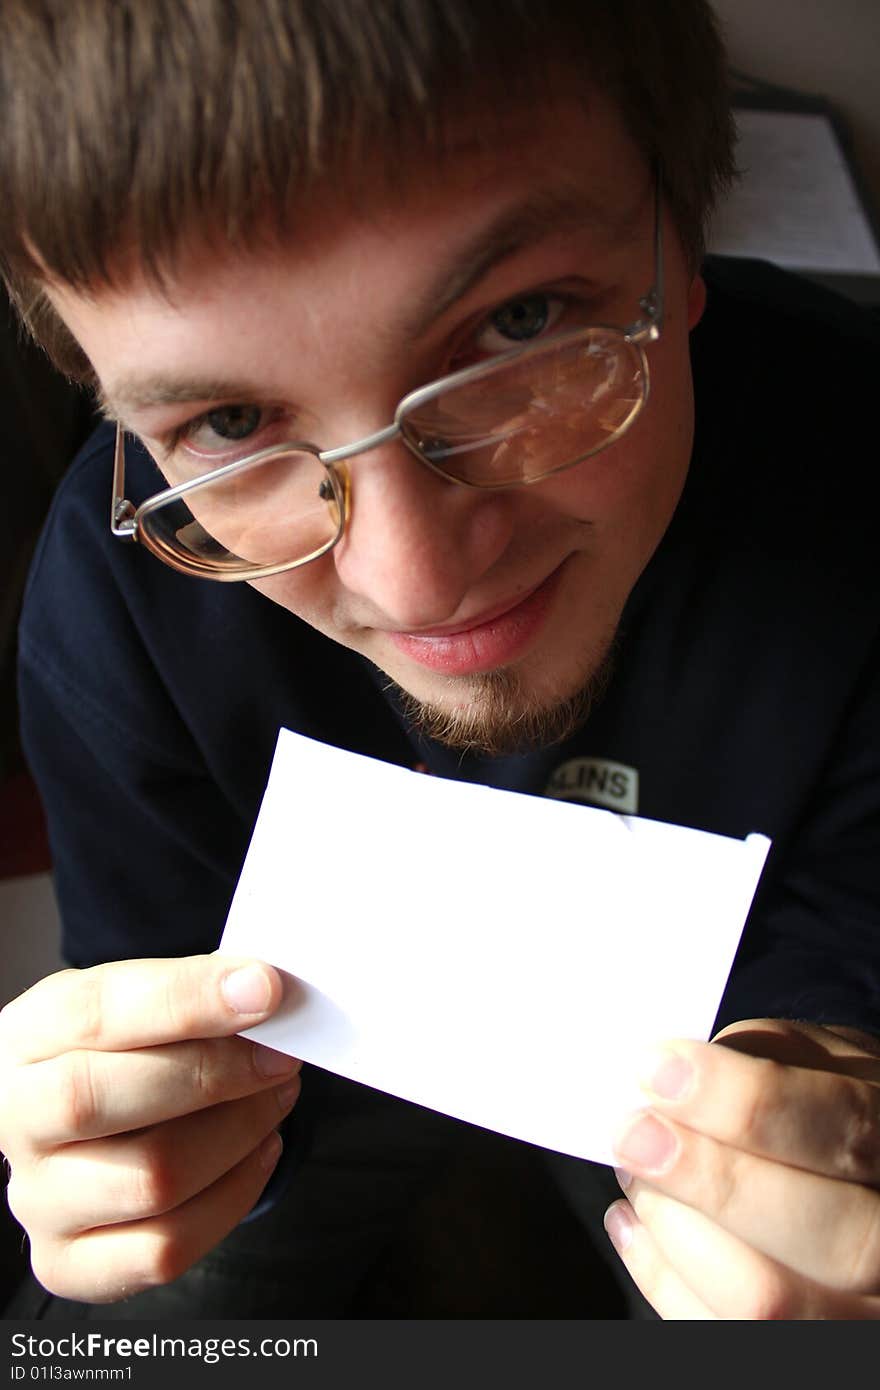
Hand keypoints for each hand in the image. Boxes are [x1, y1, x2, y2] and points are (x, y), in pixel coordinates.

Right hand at [0, 954, 300, 1302]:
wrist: (80, 1116)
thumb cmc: (118, 1051)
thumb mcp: (135, 998)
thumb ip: (187, 992)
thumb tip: (263, 992)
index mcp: (27, 1036)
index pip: (95, 1012)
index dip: (186, 999)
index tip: (264, 990)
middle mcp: (15, 1120)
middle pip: (98, 1101)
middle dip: (213, 1073)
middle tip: (278, 1056)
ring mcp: (37, 1199)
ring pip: (148, 1180)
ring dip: (236, 1134)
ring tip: (274, 1098)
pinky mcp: (68, 1263)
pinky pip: (163, 1248)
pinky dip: (232, 1197)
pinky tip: (258, 1151)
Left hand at [604, 1019, 879, 1317]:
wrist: (863, 1179)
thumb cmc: (837, 1111)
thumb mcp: (834, 1065)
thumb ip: (774, 1056)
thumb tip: (683, 1070)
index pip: (845, 1128)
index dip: (748, 1101)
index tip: (660, 1071)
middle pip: (821, 1232)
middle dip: (708, 1177)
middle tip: (634, 1133)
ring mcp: (864, 1312)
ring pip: (766, 1297)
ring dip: (675, 1226)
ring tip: (635, 1170)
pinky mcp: (809, 1346)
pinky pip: (721, 1332)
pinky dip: (661, 1275)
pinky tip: (637, 1222)